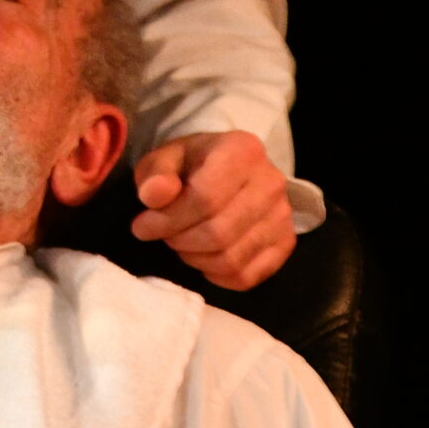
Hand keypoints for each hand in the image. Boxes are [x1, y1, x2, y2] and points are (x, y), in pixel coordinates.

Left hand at [132, 129, 294, 288]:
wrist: (228, 171)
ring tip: (183, 243)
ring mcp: (283, 216)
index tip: (142, 226)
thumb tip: (154, 196)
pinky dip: (216, 275)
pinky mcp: (285, 244)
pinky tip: (204, 257)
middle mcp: (271, 183)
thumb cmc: (192, 165)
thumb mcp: (166, 159)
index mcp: (243, 151)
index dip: (167, 220)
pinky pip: (246, 276)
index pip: (205, 198)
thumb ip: (155, 175)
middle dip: (179, 241)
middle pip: (218, 233)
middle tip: (165, 235)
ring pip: (231, 259)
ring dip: (195, 259)